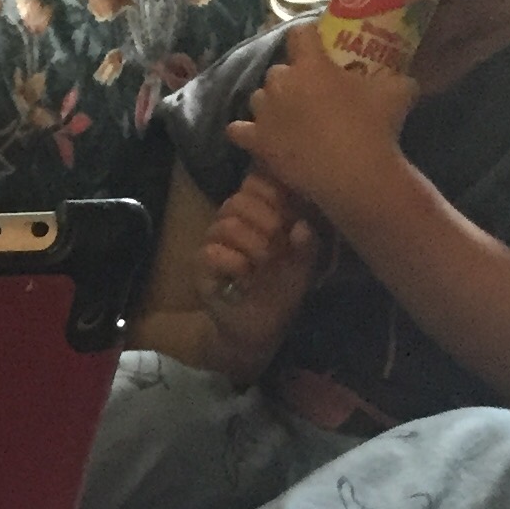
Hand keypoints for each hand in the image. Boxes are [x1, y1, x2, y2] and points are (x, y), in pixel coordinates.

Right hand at [199, 170, 319, 371]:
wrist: (262, 326)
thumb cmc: (283, 287)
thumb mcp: (305, 264)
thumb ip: (308, 242)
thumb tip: (301, 225)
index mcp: (257, 213)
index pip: (254, 182)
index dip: (272, 193)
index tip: (291, 215)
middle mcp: (232, 223)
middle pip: (237, 201)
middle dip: (266, 221)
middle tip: (281, 244)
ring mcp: (213, 244)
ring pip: (226, 225)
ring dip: (253, 244)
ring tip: (267, 262)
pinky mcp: (201, 269)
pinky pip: (210, 252)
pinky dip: (234, 263)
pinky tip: (247, 276)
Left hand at [223, 22, 418, 230]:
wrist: (355, 173)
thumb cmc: (376, 127)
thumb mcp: (398, 90)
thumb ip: (394, 76)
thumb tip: (403, 74)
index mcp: (311, 64)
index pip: (299, 34)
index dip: (308, 37)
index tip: (317, 45)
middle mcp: (281, 83)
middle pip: (278, 69)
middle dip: (292, 76)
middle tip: (310, 90)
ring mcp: (265, 113)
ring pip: (258, 97)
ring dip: (271, 102)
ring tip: (288, 114)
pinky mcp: (256, 142)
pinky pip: (237, 130)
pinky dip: (245, 131)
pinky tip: (255, 134)